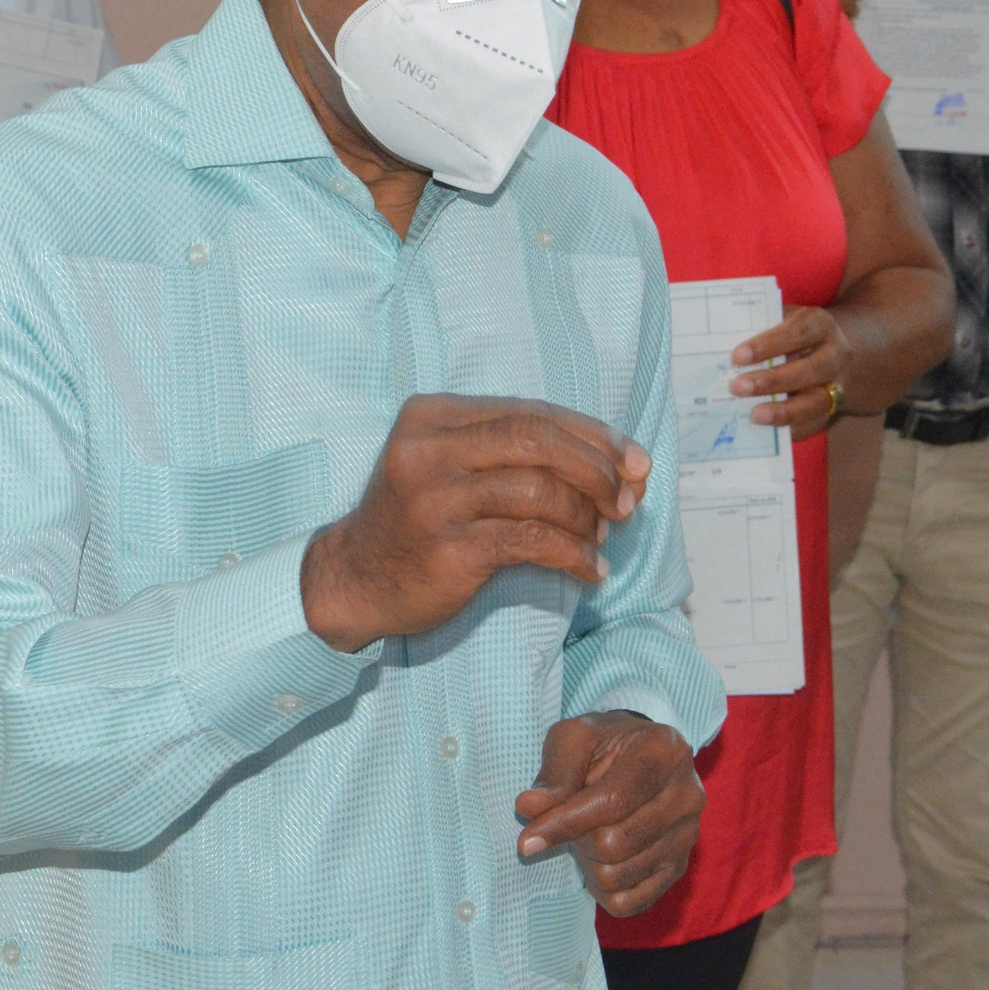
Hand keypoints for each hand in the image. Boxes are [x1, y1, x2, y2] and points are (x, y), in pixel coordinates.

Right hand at [300, 395, 643, 653]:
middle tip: (627, 501)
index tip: (634, 462)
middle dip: (596, 469)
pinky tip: (590, 569)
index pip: (531, 411)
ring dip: (587, 517)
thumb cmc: (419, 519)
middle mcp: (429, 450)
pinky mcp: (448, 550)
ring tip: (603, 536)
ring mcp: (435, 500)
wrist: (354, 578)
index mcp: (432, 416)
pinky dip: (573, 554)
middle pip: (538, 440)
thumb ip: (518, 454)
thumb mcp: (452, 466)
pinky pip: (531, 543)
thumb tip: (622, 465)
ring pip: (540, 492)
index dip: (592, 435)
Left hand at [512, 711, 703, 915]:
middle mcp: (687, 796)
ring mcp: (688, 835)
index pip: (612, 801)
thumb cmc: (603, 746)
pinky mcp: (679, 867)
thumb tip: (529, 808)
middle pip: (614, 844)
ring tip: (590, 832)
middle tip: (572, 819)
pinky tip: (601, 859)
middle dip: (577, 838)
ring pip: (618, 877)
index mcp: (664, 752)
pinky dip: (602, 888)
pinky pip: (629, 903)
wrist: (638, 758)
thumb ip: (554, 772)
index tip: (526, 841)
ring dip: (587, 862)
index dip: (565, 823)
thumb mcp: (574, 739)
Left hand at [728, 307, 854, 437]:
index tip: (737, 356)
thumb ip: (760, 327)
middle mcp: (835, 354)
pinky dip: (792, 429)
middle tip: (737, 387)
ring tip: (754, 415)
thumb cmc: (794, 333)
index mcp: (820, 325)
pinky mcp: (835, 408)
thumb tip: (720, 345)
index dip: (768, 345)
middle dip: (772, 381)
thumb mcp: (783, 319)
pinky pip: (815, 422)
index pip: (796, 333)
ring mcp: (839, 384)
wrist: (833, 350)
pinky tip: (767, 431)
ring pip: (817, 401)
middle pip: (809, 370)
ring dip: (784, 411)